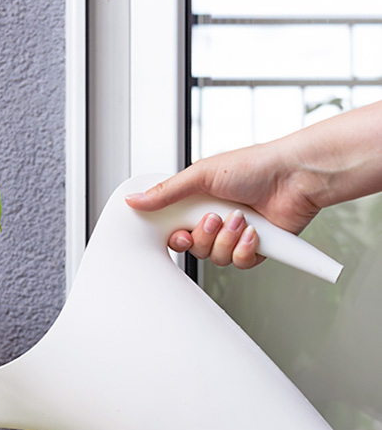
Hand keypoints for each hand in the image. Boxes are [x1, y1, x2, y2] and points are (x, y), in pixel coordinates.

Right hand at [126, 140, 322, 269]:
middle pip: (193, 248)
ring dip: (227, 239)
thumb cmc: (255, 166)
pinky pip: (238, 263)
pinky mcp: (254, 249)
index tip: (179, 234)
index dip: (175, 238)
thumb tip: (134, 200)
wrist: (295, 177)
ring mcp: (235, 236)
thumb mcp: (201, 174)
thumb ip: (165, 192)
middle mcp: (216, 220)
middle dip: (204, 236)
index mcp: (199, 202)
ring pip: (215, 258)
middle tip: (214, 218)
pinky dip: (245, 248)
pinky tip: (254, 231)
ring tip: (241, 219)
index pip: (174, 230)